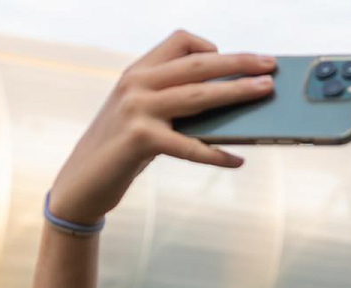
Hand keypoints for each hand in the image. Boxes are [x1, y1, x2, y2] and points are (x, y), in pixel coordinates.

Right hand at [47, 30, 275, 224]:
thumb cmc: (118, 151)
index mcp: (137, 72)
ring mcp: (137, 109)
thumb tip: (225, 104)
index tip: (237, 60)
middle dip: (240, 62)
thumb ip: (172, 103)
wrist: (80, 183)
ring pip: (200, 95)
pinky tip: (237, 160)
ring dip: (238, 92)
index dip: (212, 47)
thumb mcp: (141, 116)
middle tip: (271, 65)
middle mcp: (136, 83)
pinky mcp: (139, 139)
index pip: (180, 42)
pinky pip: (190, 145)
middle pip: (199, 63)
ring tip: (265, 93)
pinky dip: (216, 154)